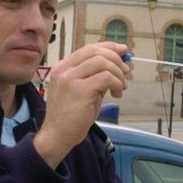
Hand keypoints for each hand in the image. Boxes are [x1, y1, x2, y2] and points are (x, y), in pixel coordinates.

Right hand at [33, 42, 129, 168]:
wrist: (57, 136)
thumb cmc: (71, 117)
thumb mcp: (81, 91)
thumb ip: (94, 77)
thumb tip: (117, 66)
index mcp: (62, 67)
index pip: (88, 48)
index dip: (108, 47)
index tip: (122, 51)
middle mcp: (64, 69)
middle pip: (95, 51)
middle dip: (116, 58)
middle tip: (126, 71)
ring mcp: (70, 78)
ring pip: (102, 62)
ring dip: (118, 73)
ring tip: (121, 87)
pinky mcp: (80, 89)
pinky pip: (106, 77)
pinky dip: (117, 83)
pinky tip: (117, 94)